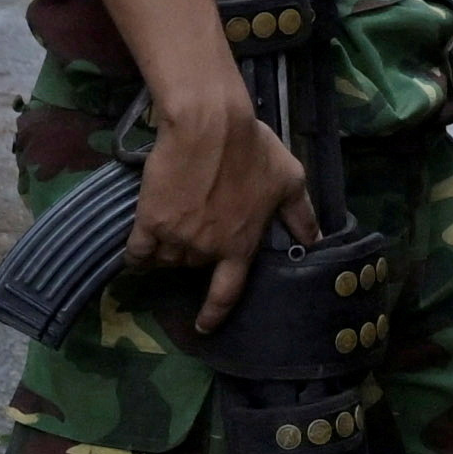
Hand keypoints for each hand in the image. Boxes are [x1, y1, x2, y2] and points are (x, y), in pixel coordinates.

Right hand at [131, 91, 316, 330]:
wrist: (208, 126)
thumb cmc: (252, 150)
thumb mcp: (289, 180)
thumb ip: (301, 215)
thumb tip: (315, 241)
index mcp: (240, 245)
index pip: (226, 292)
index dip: (214, 314)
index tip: (204, 327)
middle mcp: (207, 249)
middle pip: (193, 265)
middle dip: (194, 253)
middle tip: (196, 229)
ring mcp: (177, 238)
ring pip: (165, 258)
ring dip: (166, 251)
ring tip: (168, 231)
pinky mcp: (150, 221)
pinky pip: (137, 250)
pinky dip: (137, 253)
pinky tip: (137, 249)